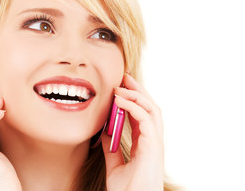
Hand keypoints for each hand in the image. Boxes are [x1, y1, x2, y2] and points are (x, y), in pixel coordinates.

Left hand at [102, 74, 163, 190]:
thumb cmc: (128, 189)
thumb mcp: (114, 164)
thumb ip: (110, 146)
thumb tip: (103, 131)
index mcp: (145, 143)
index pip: (142, 114)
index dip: (132, 99)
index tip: (119, 88)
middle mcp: (153, 141)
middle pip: (150, 107)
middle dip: (138, 90)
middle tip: (124, 77)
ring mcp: (155, 144)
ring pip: (152, 110)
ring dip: (137, 95)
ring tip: (121, 86)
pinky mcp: (154, 148)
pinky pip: (146, 120)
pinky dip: (134, 107)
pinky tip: (120, 101)